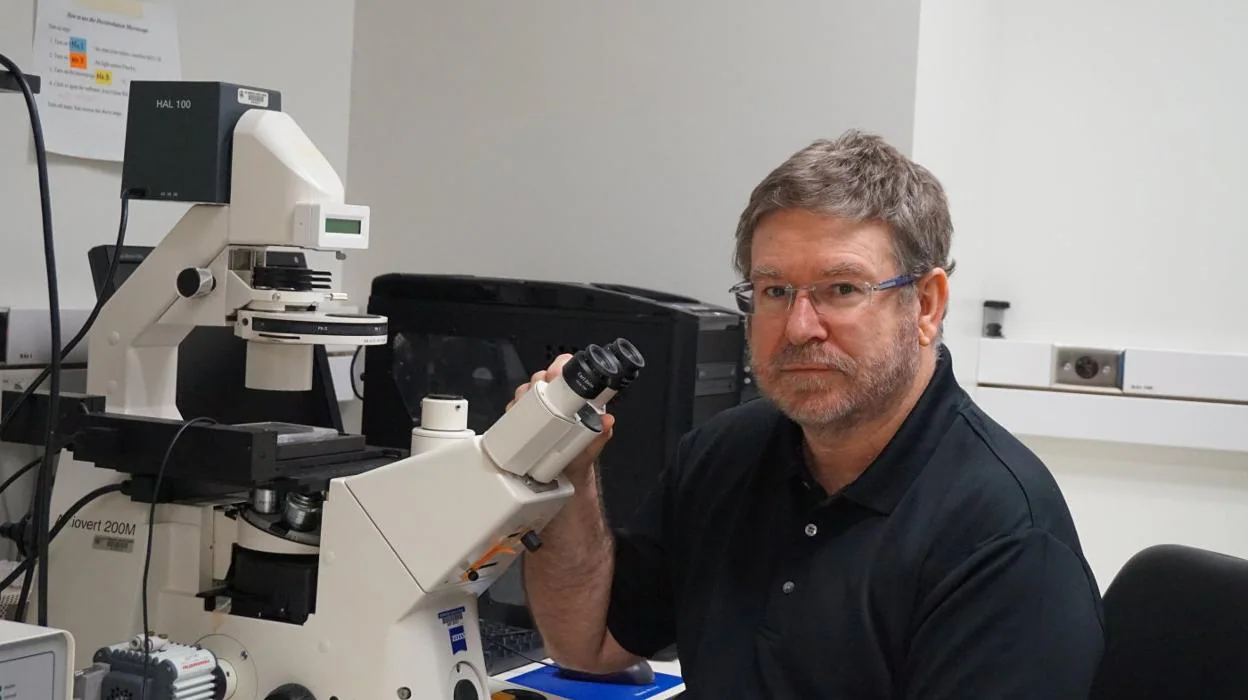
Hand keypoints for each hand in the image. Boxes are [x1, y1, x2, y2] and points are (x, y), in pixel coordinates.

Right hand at [508, 354, 614, 480]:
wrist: (565, 481)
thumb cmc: (579, 458)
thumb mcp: (592, 447)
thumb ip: (601, 434)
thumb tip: (607, 421)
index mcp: (574, 401)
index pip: (565, 373)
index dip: (558, 368)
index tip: (555, 375)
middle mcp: (555, 402)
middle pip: (541, 379)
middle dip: (537, 382)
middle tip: (538, 393)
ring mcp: (538, 413)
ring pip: (525, 392)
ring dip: (523, 396)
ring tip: (526, 406)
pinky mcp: (524, 424)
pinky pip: (514, 411)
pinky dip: (512, 411)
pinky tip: (514, 417)